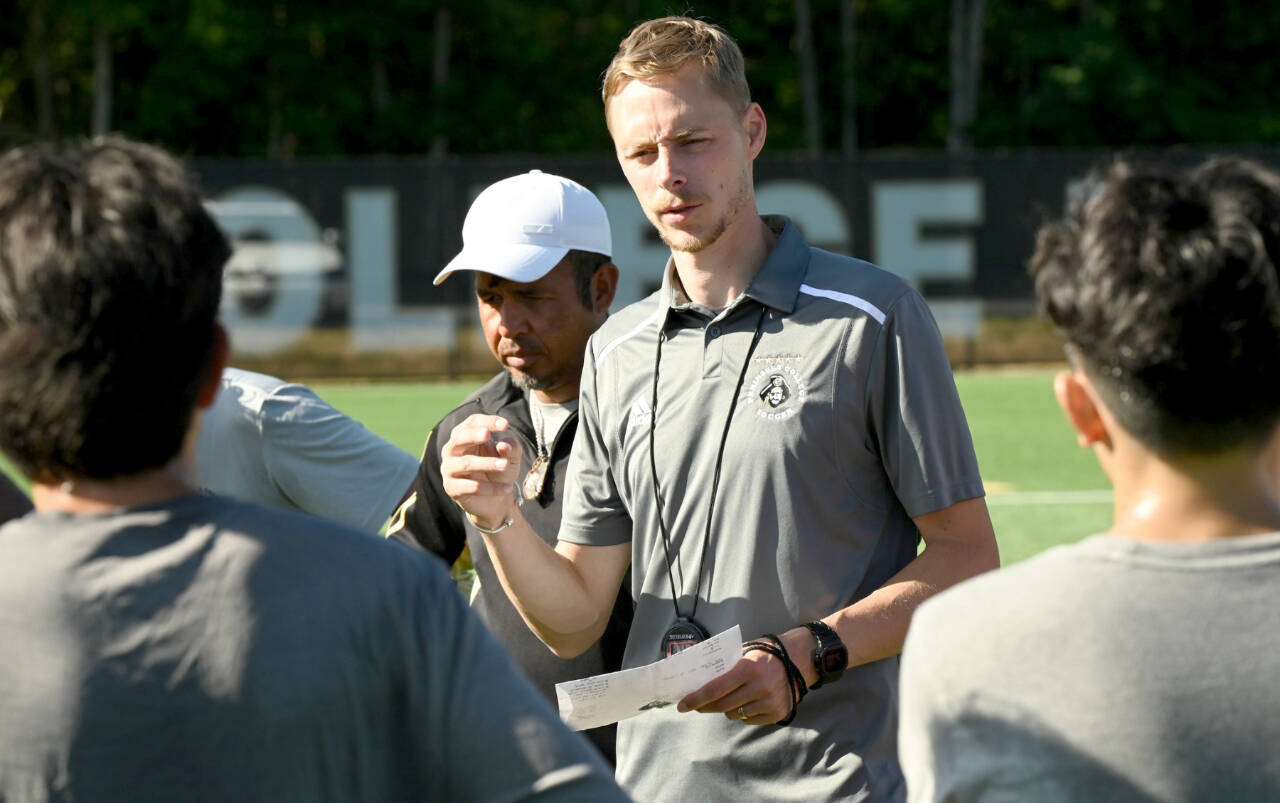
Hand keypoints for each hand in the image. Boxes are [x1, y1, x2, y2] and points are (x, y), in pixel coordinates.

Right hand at [440, 414, 521, 530]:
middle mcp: (452, 450)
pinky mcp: (452, 488)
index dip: (487, 421)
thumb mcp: (511, 457)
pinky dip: (490, 487)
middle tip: (488, 435)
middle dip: (473, 435)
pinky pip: (471, 486)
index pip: (472, 423)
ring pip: (465, 463)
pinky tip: (507, 488)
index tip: (506, 425)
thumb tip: (503, 446)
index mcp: (465, 436)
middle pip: (459, 438)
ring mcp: (449, 469)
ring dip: (487, 463)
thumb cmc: (500, 470)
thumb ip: (511, 448)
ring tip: (505, 465)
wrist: (495, 500)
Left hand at [675, 648, 794, 725]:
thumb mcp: (745, 652)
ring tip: (729, 698)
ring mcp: (770, 702)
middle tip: (697, 705)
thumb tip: (698, 677)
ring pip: (735, 715)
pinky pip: (749, 720)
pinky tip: (746, 702)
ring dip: (726, 709)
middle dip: (706, 706)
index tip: (682, 705)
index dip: (696, 698)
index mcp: (748, 668)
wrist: (799, 660)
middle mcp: (760, 687)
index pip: (715, 689)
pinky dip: (743, 714)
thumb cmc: (766, 654)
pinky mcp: (777, 713)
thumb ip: (725, 665)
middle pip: (722, 705)